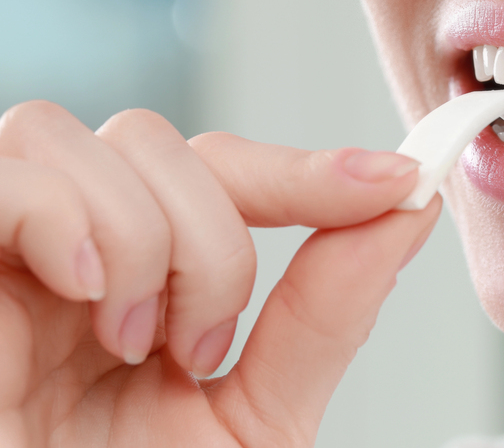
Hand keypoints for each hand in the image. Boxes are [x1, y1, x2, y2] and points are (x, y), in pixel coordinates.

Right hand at [0, 101, 439, 446]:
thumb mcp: (253, 423)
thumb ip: (324, 318)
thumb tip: (407, 213)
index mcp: (137, 285)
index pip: (223, 170)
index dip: (308, 168)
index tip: (396, 179)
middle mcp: (70, 256)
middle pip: (155, 140)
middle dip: (213, 235)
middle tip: (201, 350)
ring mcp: (6, 260)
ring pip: (86, 140)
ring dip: (143, 236)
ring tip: (131, 347)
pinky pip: (8, 178)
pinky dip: (60, 216)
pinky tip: (82, 291)